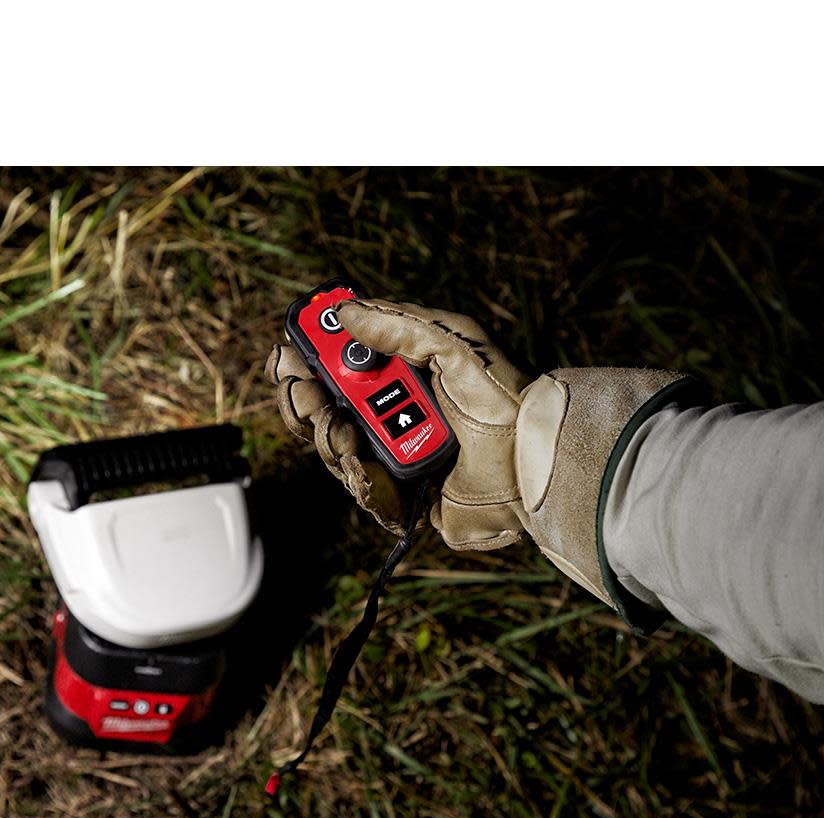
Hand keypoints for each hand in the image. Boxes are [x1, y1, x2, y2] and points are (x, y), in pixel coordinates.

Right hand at [265, 291, 696, 625]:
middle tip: (301, 386)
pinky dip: (355, 474)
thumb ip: (401, 327)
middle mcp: (388, 421)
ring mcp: (392, 461)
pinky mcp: (402, 501)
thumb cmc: (504, 400)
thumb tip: (349, 311)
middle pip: (322, 411)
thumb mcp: (455, 347)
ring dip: (326, 434)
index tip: (288, 348)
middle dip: (304, 398)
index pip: (336, 369)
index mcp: (397, 382)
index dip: (308, 360)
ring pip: (332, 452)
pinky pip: (362, 490)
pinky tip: (359, 460)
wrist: (535, 460)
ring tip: (340, 425)